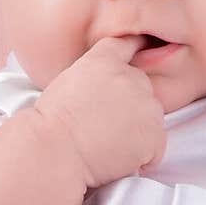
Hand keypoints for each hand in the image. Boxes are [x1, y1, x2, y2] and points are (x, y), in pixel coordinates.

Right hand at [32, 35, 167, 188]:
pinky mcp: (155, 135)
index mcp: (105, 61)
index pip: (128, 45)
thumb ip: (93, 78)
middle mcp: (131, 77)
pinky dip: (142, 158)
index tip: (141, 49)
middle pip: (142, 89)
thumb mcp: (66, 84)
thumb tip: (105, 90)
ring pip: (151, 120)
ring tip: (107, 144)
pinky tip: (117, 159)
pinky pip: (155, 149)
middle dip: (131, 107)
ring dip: (137, 133)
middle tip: (105, 128)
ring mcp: (147, 105)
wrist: (56, 150)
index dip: (136, 49)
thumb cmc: (50, 125)